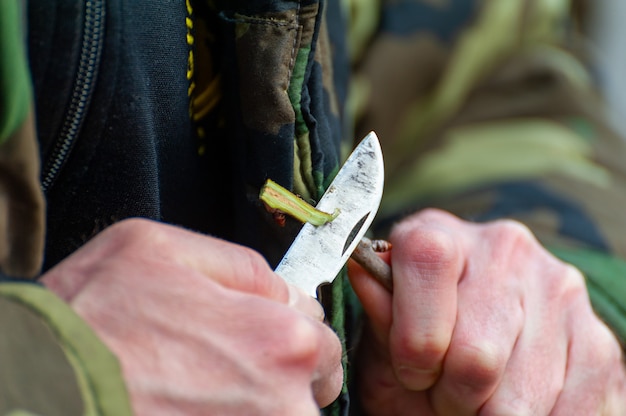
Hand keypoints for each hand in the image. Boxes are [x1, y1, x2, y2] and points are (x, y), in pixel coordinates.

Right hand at [42, 218, 342, 414]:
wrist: (38, 390)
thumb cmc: (90, 320)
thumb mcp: (160, 247)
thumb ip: (241, 265)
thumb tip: (282, 287)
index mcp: (279, 340)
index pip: (323, 338)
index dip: (292, 330)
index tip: (261, 334)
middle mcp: (282, 403)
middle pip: (315, 389)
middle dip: (286, 375)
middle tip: (229, 367)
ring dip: (261, 404)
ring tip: (205, 392)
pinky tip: (194, 407)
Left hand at [349, 208, 625, 414]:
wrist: (479, 354)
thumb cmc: (420, 345)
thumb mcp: (385, 334)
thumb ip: (380, 312)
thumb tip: (363, 269)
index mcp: (442, 234)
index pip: (427, 260)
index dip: (414, 337)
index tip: (413, 370)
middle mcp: (504, 247)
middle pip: (476, 353)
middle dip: (452, 393)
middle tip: (445, 392)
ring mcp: (558, 286)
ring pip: (519, 396)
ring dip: (489, 413)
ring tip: (476, 395)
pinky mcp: (598, 336)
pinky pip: (570, 410)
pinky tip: (512, 404)